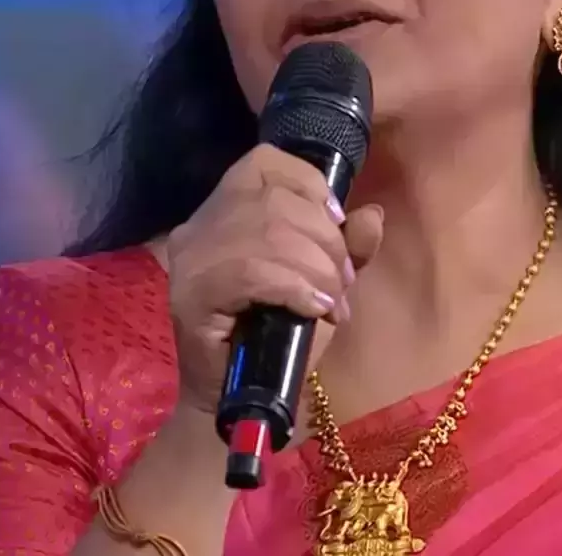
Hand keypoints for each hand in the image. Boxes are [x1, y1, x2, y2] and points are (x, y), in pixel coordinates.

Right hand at [164, 144, 383, 414]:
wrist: (238, 400)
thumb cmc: (279, 335)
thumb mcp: (323, 281)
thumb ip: (348, 247)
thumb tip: (372, 215)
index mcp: (227, 207)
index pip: (264, 162)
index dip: (309, 184)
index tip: (336, 223)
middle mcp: (201, 224)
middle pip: (274, 200)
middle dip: (325, 240)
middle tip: (340, 283)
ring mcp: (190, 259)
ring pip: (267, 234)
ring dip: (316, 267)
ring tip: (329, 301)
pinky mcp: (189, 296)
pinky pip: (252, 272)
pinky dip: (294, 287)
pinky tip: (312, 307)